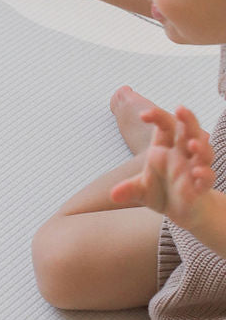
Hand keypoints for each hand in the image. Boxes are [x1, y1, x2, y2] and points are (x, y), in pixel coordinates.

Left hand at [109, 104, 214, 225]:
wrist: (183, 211)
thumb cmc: (162, 192)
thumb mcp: (141, 190)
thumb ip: (128, 189)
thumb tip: (113, 195)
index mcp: (166, 150)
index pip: (165, 126)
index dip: (157, 117)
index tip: (143, 115)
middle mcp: (182, 156)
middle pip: (190, 132)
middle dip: (187, 120)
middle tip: (180, 109)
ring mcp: (194, 170)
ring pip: (204, 153)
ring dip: (200, 147)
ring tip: (192, 144)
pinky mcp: (201, 187)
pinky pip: (207, 178)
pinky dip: (205, 174)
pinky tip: (198, 172)